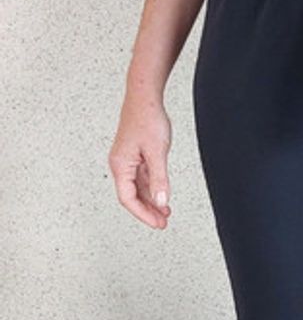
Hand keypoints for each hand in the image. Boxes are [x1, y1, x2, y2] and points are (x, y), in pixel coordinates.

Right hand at [108, 89, 172, 228]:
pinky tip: (162, 194)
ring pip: (137, 188)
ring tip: (165, 213)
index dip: (142, 214)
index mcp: (120, 165)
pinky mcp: (135, 155)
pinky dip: (152, 188)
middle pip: (131, 195)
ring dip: (151, 200)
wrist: (145, 96)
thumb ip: (159, 178)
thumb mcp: (157, 152)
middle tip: (163, 223)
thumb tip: (161, 201)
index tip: (157, 223)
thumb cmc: (147, 118)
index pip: (128, 198)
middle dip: (147, 211)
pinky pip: (142, 177)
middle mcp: (120, 164)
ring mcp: (127, 160)